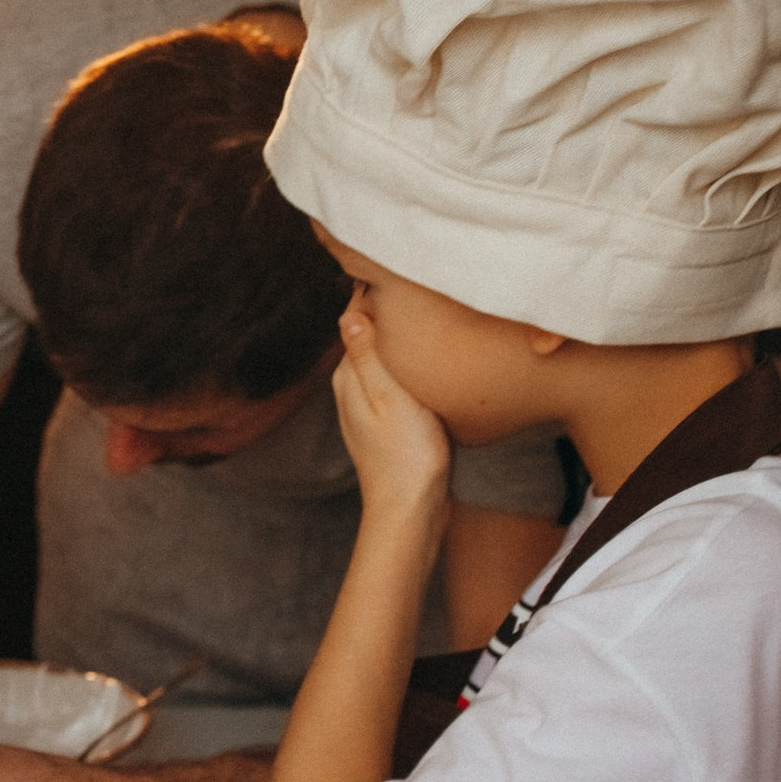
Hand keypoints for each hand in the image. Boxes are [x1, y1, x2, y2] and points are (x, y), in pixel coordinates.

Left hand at [332, 306, 450, 521]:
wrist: (412, 509)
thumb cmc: (405, 454)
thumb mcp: (389, 396)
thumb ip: (368, 355)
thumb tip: (350, 312)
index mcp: (349, 377)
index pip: (356, 322)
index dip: (374, 297)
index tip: (397, 272)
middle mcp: (352, 389)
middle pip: (370, 340)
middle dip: (389, 317)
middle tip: (419, 289)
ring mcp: (369, 408)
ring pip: (384, 363)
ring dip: (402, 344)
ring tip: (429, 319)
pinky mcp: (388, 424)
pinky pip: (397, 384)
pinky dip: (411, 369)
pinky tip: (432, 366)